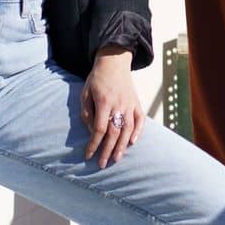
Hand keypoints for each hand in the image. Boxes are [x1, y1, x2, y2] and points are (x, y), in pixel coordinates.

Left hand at [80, 47, 142, 167]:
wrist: (114, 61)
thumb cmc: (97, 78)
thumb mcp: (85, 93)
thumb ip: (88, 113)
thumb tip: (93, 132)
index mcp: (104, 102)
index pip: (99, 129)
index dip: (93, 144)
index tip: (88, 155)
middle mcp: (119, 105)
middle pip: (114, 133)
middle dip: (107, 150)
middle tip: (102, 164)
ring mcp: (129, 104)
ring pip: (127, 129)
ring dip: (122, 146)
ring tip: (116, 159)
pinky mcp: (136, 102)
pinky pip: (140, 119)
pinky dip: (138, 131)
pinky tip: (133, 142)